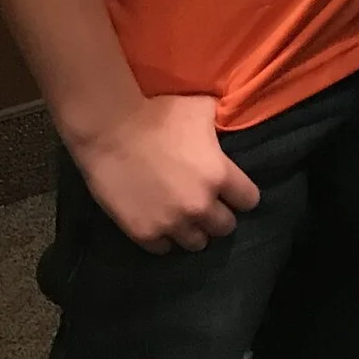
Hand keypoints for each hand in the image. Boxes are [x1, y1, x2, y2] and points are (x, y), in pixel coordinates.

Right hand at [67, 93, 261, 253]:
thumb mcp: (200, 109)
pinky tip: (160, 223)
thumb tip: (229, 123)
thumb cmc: (157, 113)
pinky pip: (164, 249)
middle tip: (205, 204)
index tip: (232, 191)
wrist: (109, 130)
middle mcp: (200, 205)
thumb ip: (220, 123)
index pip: (250, 200)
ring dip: (193, 231)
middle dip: (218, 216)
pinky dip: (164, 238)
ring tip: (183, 218)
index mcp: (219, 176)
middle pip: (225, 227)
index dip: (241, 195)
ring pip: (197, 244)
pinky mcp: (144, 233)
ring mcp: (171, 223)